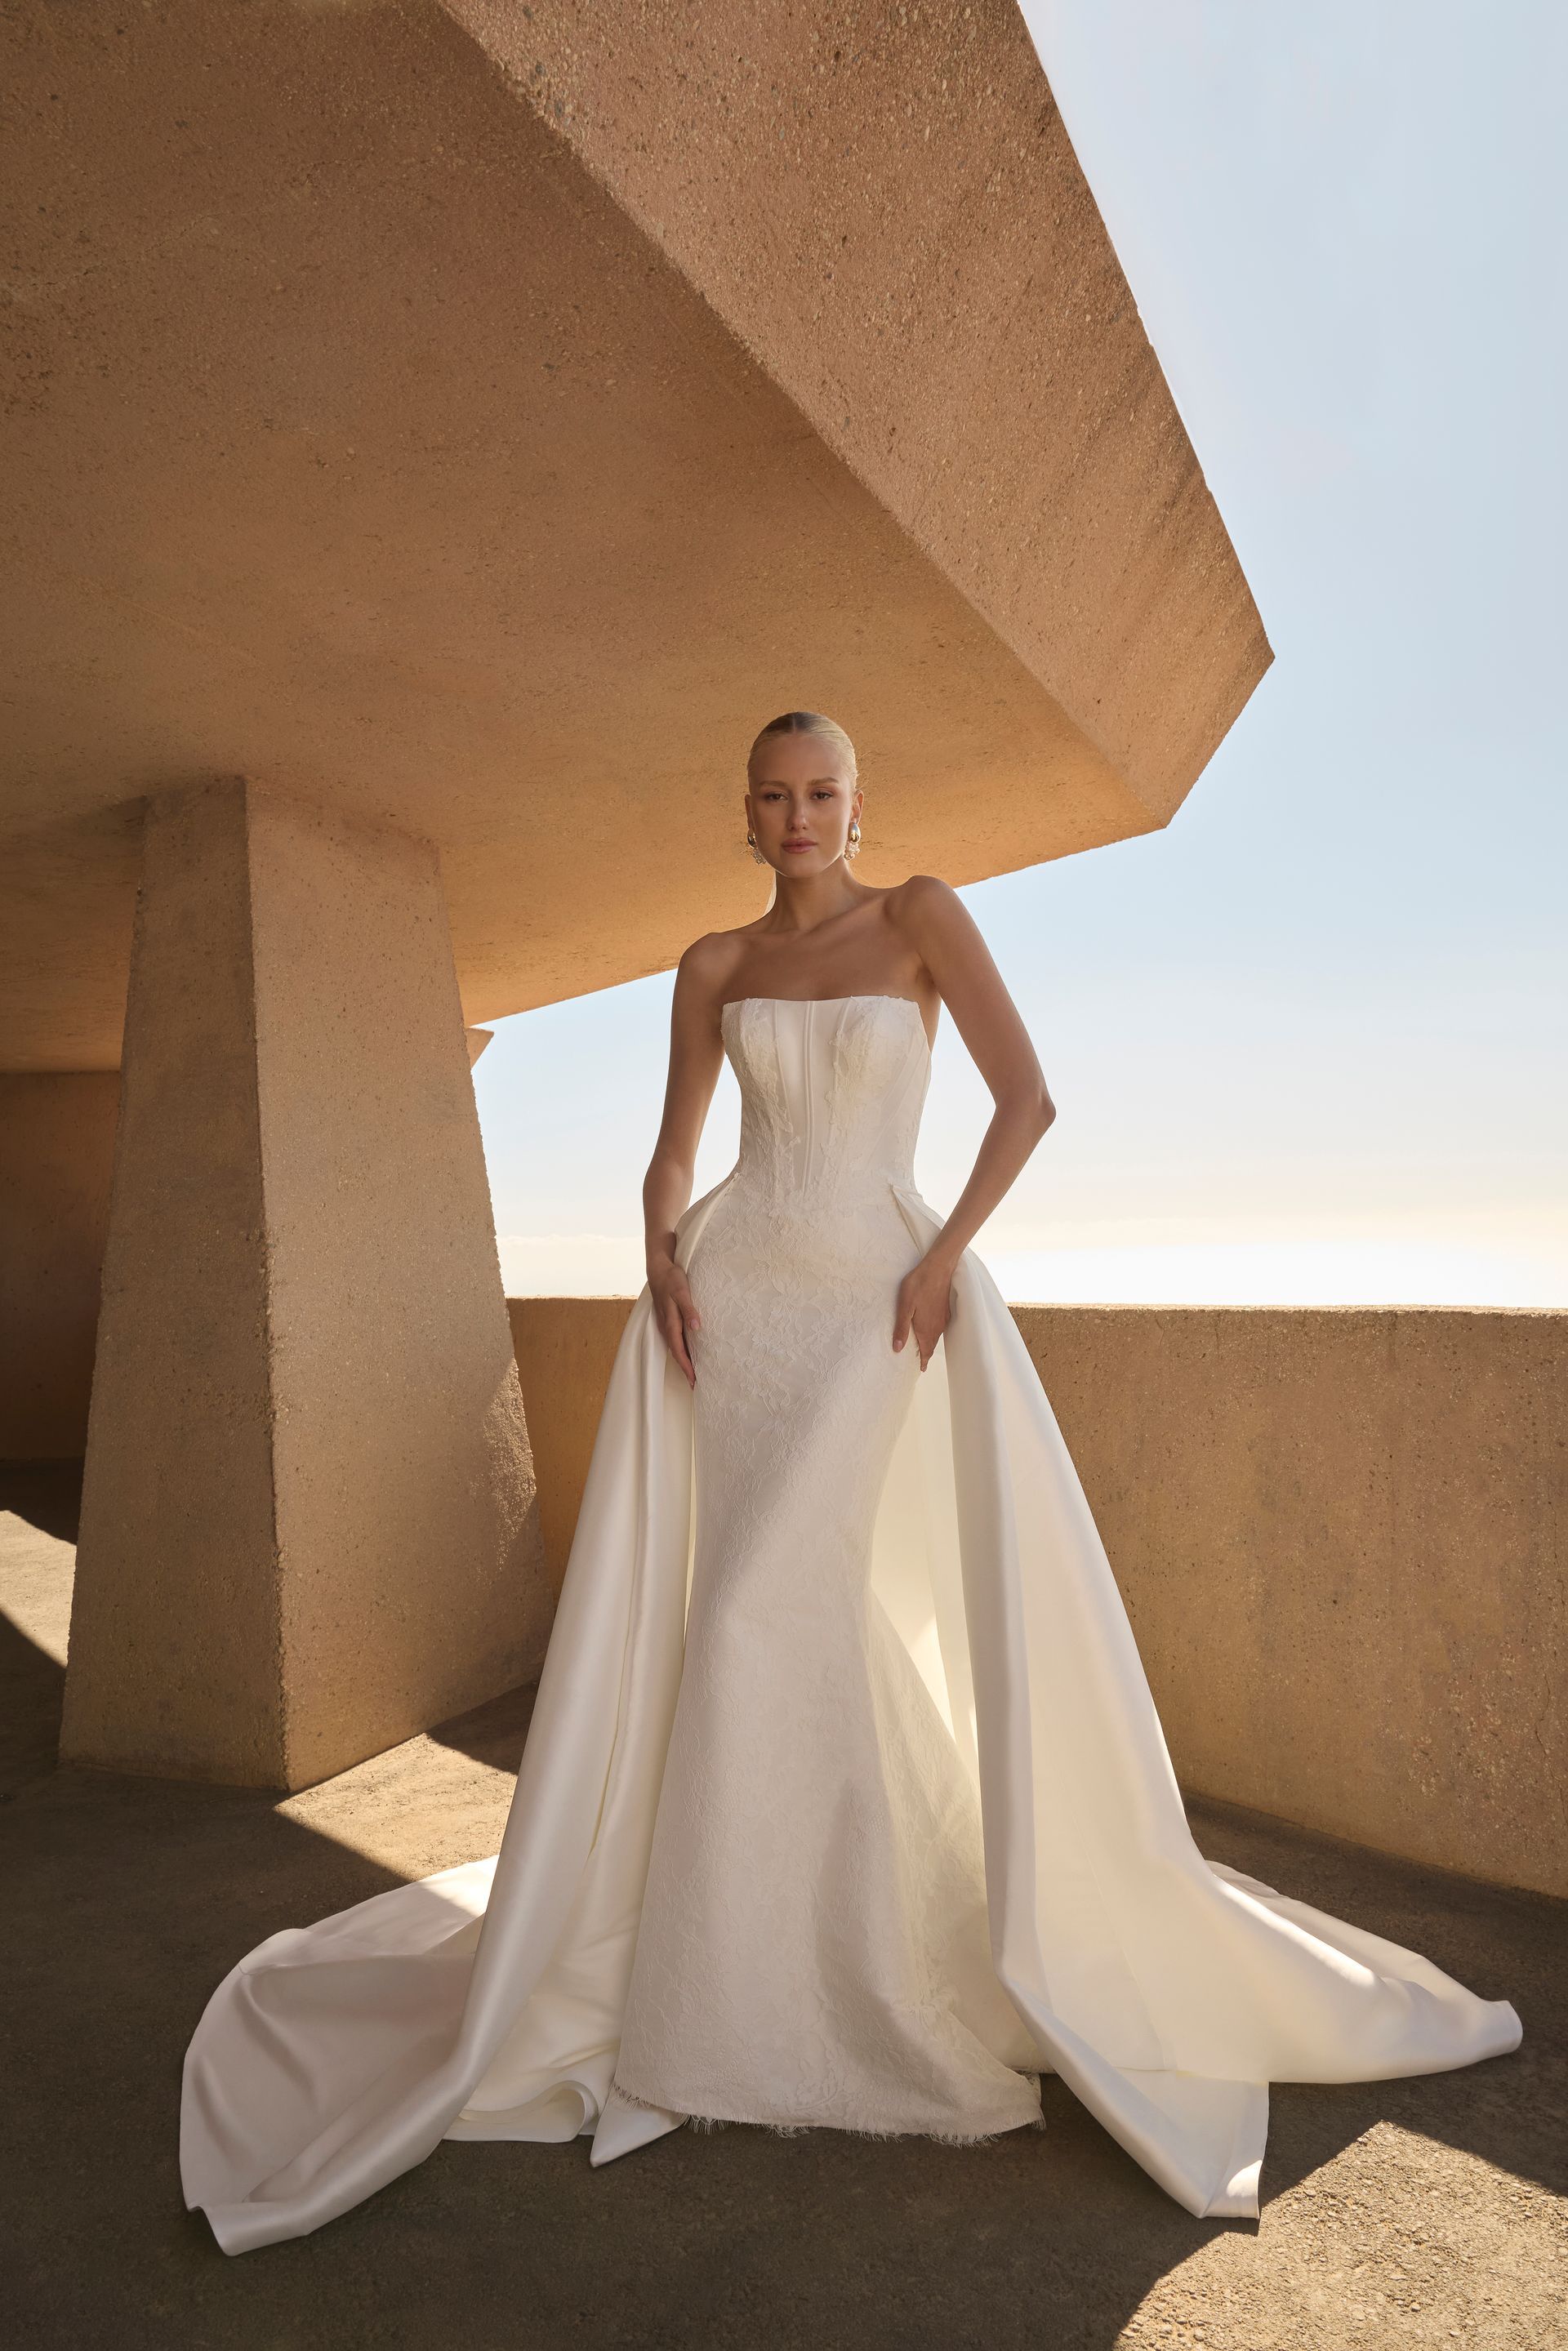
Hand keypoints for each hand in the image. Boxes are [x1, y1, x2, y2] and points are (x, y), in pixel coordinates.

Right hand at [649, 1257, 701, 1388]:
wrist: (658, 1268)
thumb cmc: (672, 1278)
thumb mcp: (682, 1291)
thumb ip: (689, 1309)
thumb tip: (696, 1327)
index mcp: (670, 1322)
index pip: (679, 1350)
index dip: (686, 1366)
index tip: (693, 1380)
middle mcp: (666, 1325)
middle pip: (676, 1352)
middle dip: (685, 1368)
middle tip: (695, 1382)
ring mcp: (666, 1322)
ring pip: (675, 1346)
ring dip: (683, 1359)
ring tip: (693, 1371)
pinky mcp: (668, 1317)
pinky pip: (675, 1338)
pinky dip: (681, 1348)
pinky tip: (689, 1349)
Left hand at [892, 1249, 956, 1371]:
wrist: (938, 1268)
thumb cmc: (918, 1285)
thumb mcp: (904, 1306)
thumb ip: (901, 1328)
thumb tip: (897, 1349)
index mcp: (926, 1328)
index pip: (926, 1351)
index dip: (923, 1361)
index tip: (921, 1369)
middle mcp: (937, 1326)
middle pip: (932, 1345)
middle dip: (926, 1354)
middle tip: (921, 1361)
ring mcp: (943, 1317)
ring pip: (937, 1336)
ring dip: (931, 1343)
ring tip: (924, 1347)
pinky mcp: (945, 1309)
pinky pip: (940, 1326)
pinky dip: (935, 1332)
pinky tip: (930, 1328)